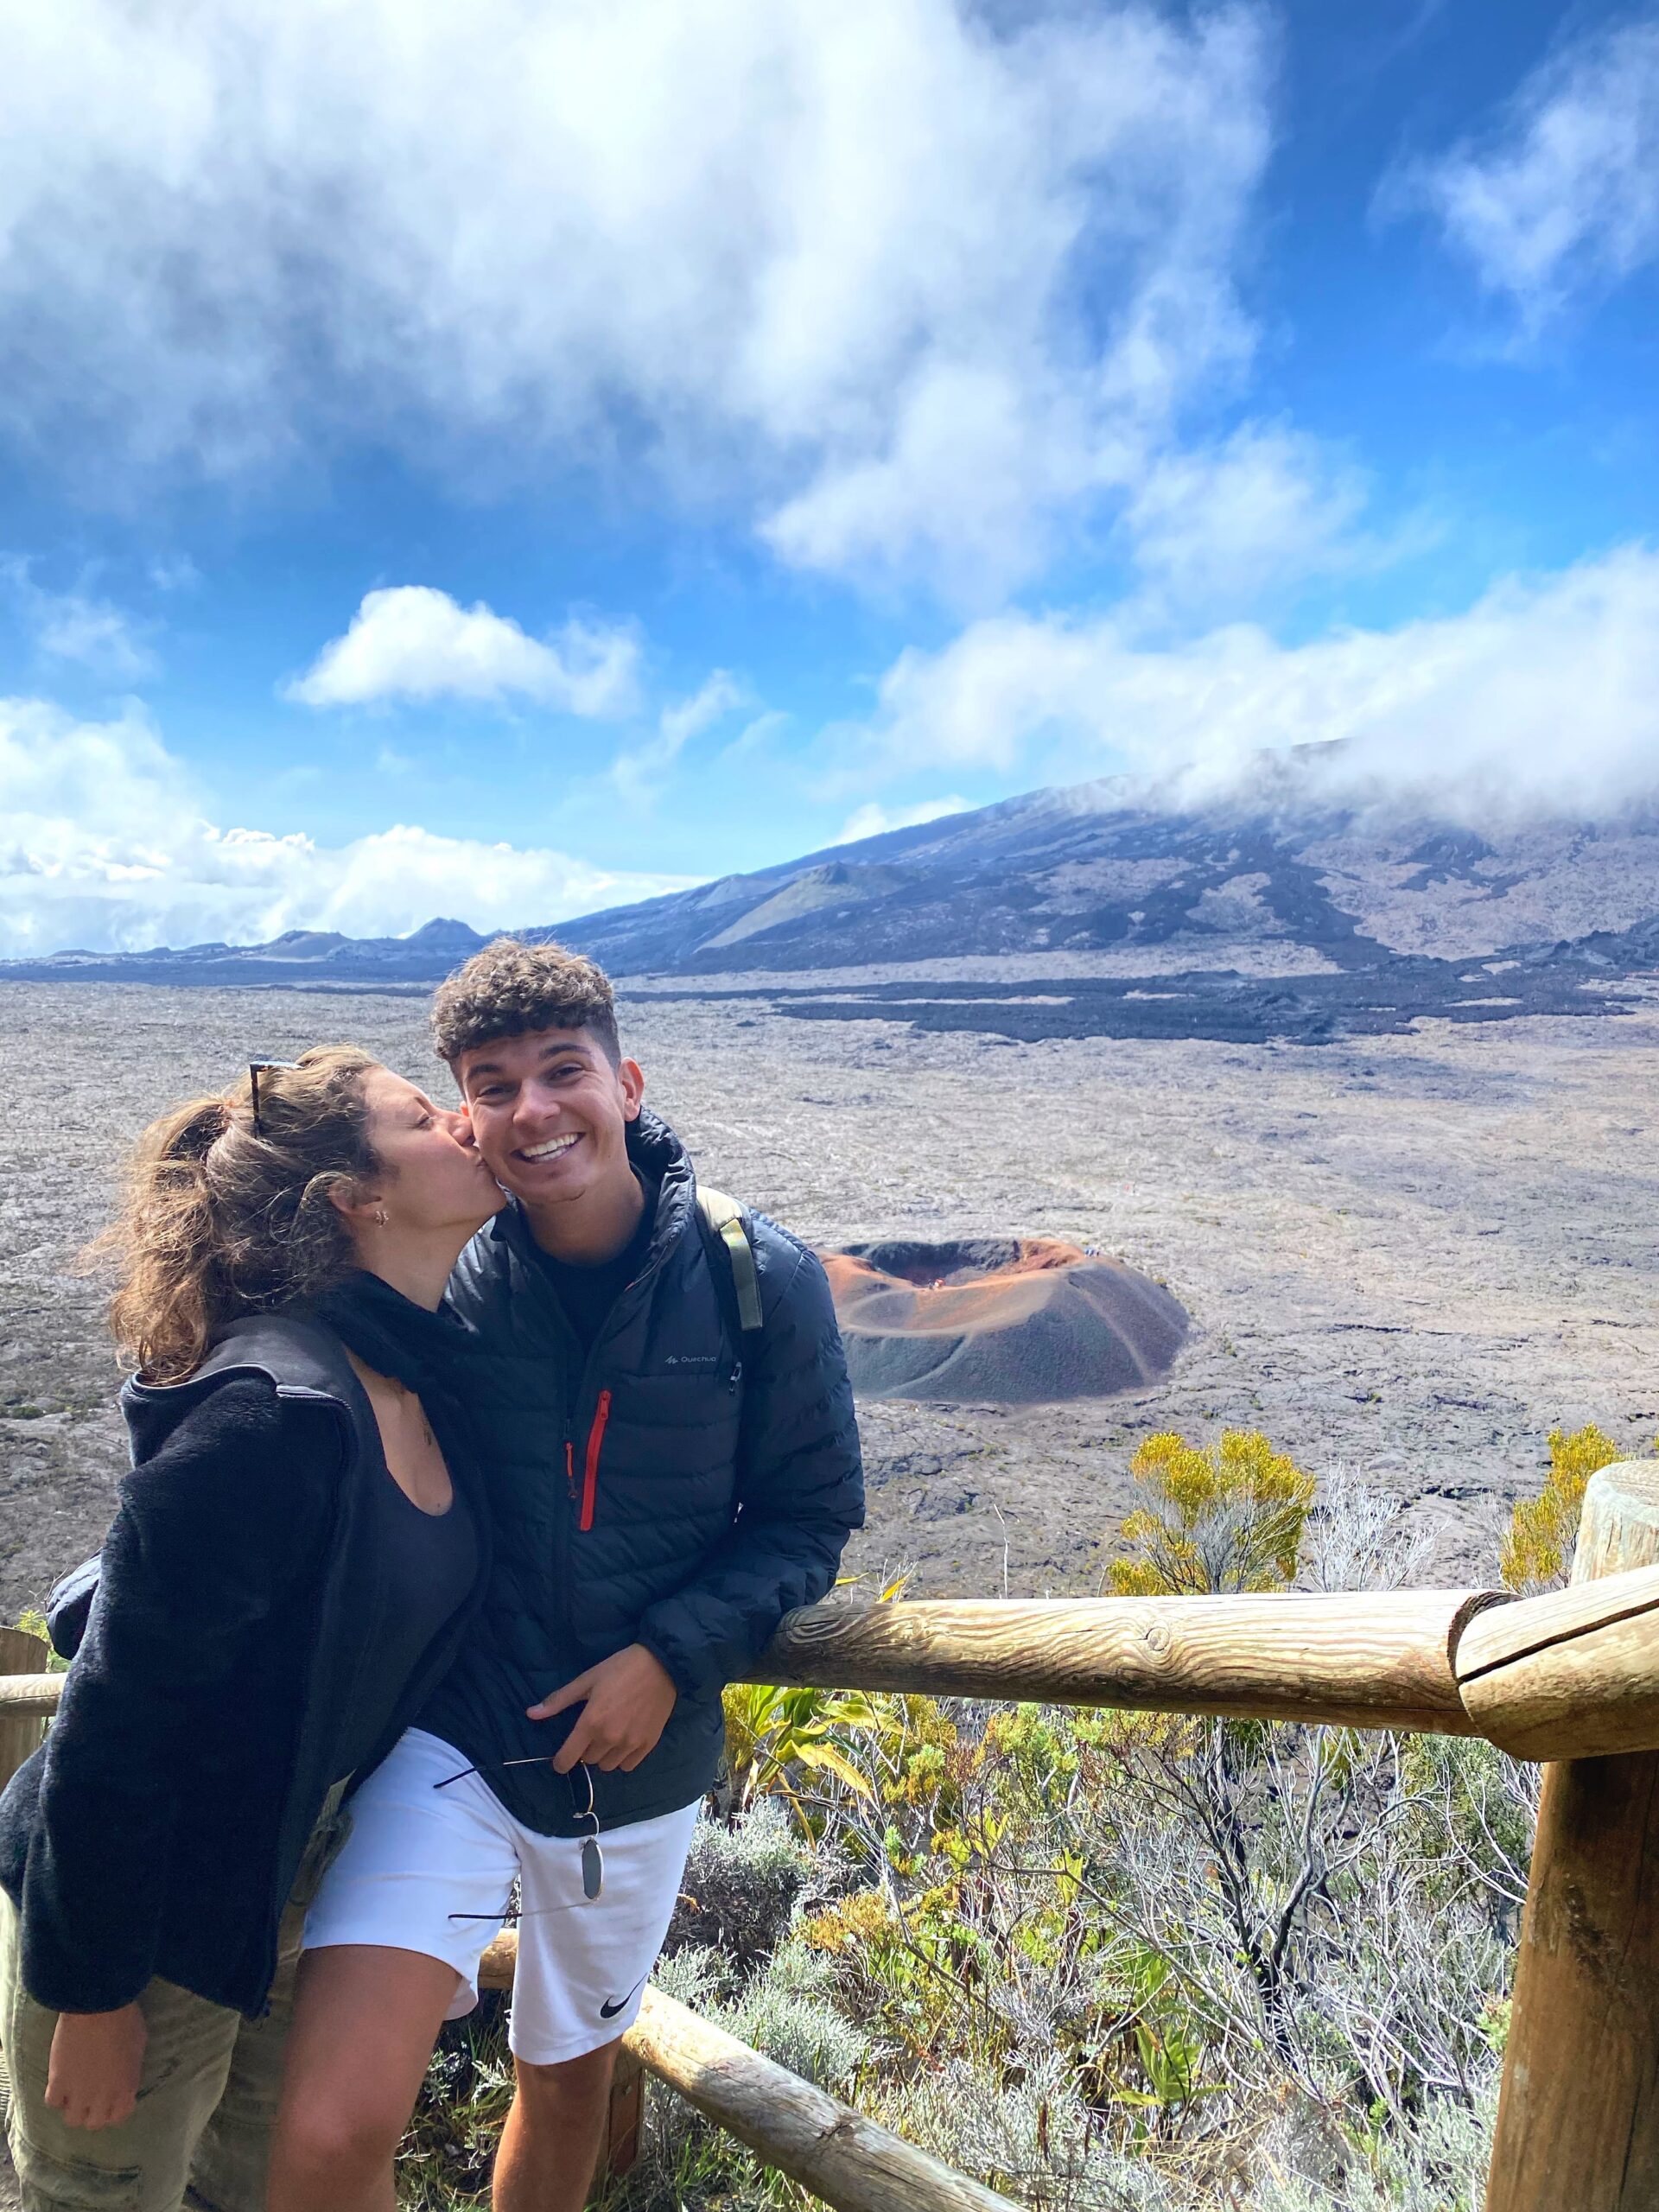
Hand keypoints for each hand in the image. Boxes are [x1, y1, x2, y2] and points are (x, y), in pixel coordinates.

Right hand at [46, 2003, 147, 2130]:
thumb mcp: (138, 2045)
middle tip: (90, 2096)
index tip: (109, 2100)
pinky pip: (53, 2102)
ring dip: (73, 2107)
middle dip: (93, 2111)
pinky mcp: (57, 2083)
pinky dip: (56, 2095)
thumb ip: (130, 2068)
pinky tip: (60, 2083)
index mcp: (126, 2088)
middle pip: (94, 2123)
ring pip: (72, 2120)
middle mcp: (103, 2098)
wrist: (97, 2007)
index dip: (113, 2109)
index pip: (119, 2116)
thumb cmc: (124, 2019)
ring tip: (73, 2092)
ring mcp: (79, 2093)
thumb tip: (123, 2075)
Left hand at [527, 1643, 677, 1773]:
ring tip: (608, 1736)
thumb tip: (530, 1714)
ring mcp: (630, 1743)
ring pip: (607, 1765)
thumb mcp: (587, 1680)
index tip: (560, 1759)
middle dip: (585, 1750)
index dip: (560, 1762)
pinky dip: (622, 1758)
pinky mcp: (648, 1745)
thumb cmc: (620, 1668)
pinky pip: (628, 1766)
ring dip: (603, 1755)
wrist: (662, 1665)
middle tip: (591, 1731)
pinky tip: (623, 1741)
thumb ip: (559, 1700)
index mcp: (591, 1722)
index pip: (568, 1758)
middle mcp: (609, 1738)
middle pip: (588, 1760)